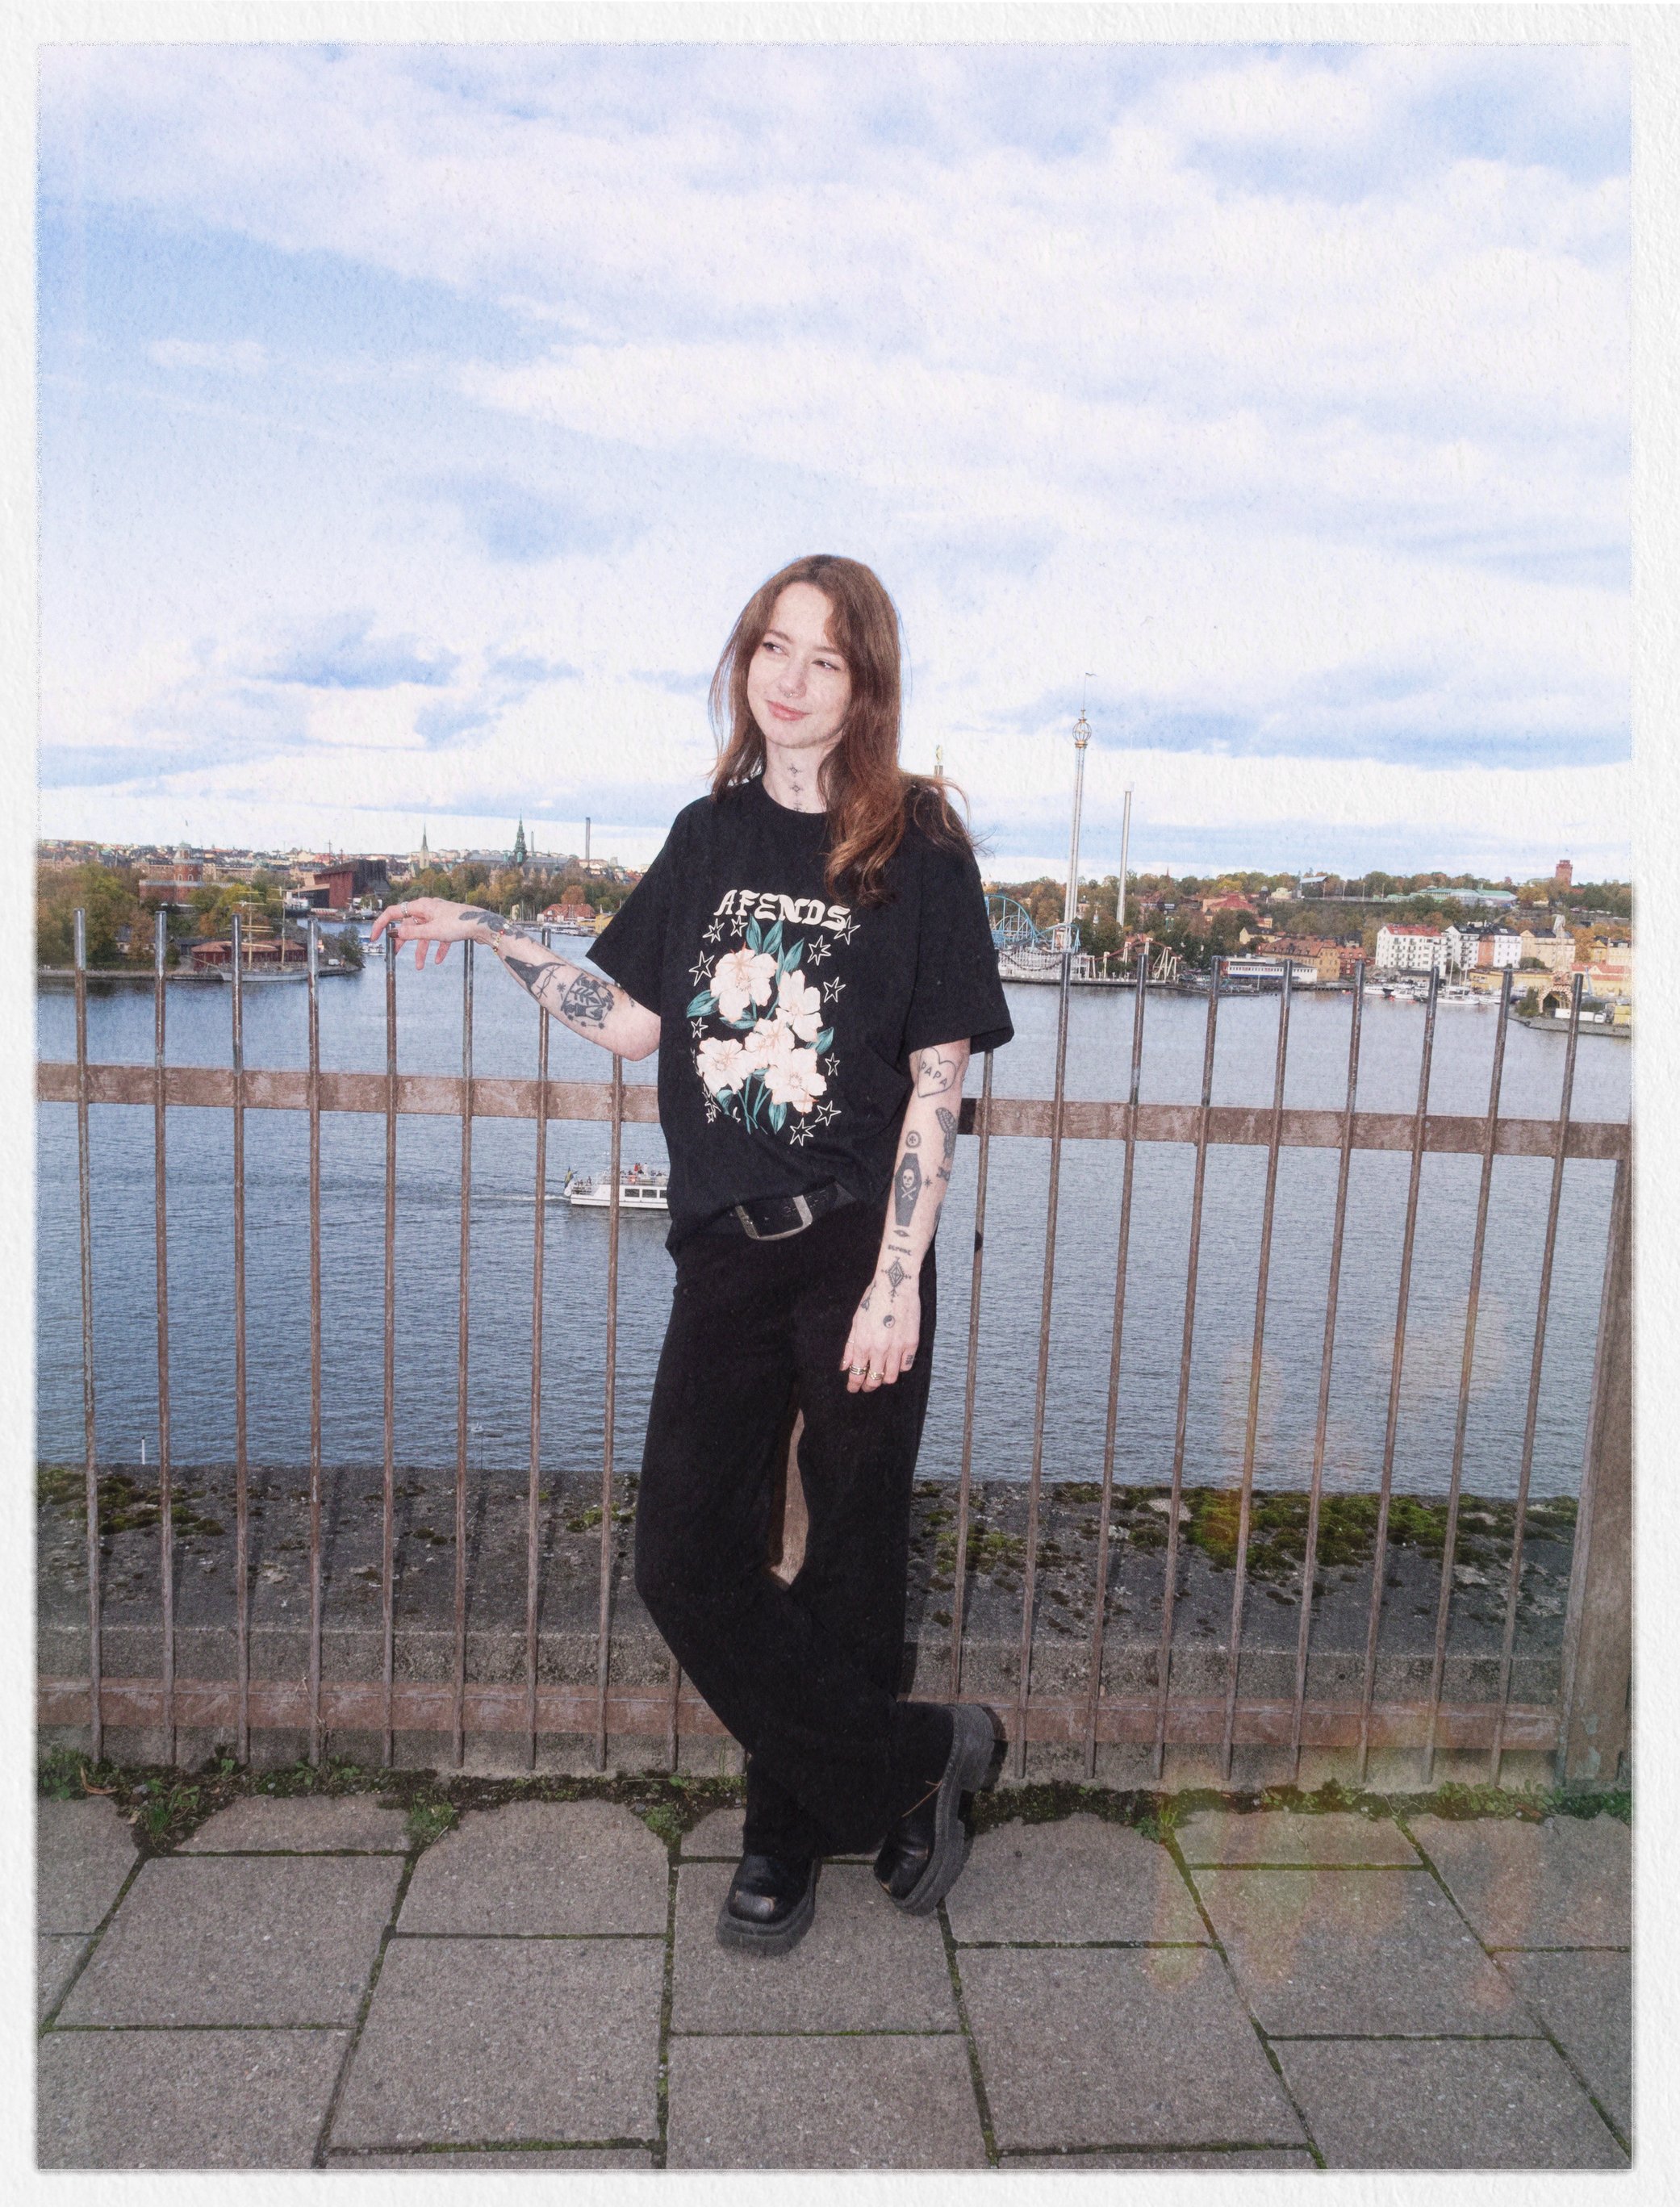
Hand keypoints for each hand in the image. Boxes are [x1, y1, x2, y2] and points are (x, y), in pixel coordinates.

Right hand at [369, 898, 486, 968]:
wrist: (483, 925)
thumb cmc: (459, 923)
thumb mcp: (432, 930)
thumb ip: (412, 933)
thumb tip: (395, 933)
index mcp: (421, 906)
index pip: (394, 912)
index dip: (381, 924)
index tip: (373, 937)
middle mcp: (428, 910)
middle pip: (409, 925)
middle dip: (403, 940)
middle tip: (395, 954)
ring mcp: (439, 917)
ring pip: (424, 934)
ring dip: (421, 950)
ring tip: (419, 967)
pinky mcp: (449, 926)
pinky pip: (438, 938)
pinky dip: (437, 949)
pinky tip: (437, 961)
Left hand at [840, 1268, 919, 1392]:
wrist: (895, 1285)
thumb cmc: (873, 1300)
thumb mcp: (856, 1322)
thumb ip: (850, 1347)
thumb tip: (844, 1367)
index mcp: (863, 1344)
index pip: (857, 1374)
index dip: (854, 1385)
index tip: (853, 1389)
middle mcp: (880, 1349)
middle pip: (875, 1379)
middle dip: (869, 1386)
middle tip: (867, 1386)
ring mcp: (898, 1347)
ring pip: (892, 1377)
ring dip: (885, 1379)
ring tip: (882, 1375)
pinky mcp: (912, 1343)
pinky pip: (906, 1365)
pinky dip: (900, 1367)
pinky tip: (896, 1362)